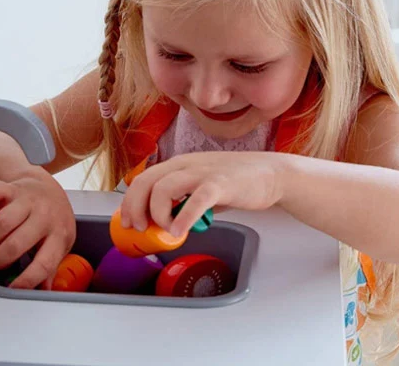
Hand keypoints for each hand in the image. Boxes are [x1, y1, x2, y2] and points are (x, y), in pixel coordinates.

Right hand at [0, 168, 75, 288]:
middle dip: (3, 258)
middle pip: (16, 244)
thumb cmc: (51, 217)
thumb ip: (49, 267)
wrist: (47, 186)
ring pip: (2, 222)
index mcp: (58, 234)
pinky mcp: (10, 187)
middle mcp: (44, 215)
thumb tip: (42, 292)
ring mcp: (27, 199)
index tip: (14, 288)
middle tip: (1, 260)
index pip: (45, 263)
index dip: (27, 280)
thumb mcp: (58, 243)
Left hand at [120, 152, 285, 236]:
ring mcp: (202, 172)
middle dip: (136, 207)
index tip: (128, 222)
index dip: (130, 200)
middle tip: (139, 229)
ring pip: (164, 189)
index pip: (143, 178)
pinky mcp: (221, 184)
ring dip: (159, 214)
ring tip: (169, 231)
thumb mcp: (201, 186)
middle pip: (146, 181)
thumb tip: (166, 223)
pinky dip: (184, 217)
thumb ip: (184, 199)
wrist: (270, 173)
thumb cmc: (235, 182)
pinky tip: (180, 232)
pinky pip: (196, 200)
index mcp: (179, 164)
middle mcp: (186, 164)